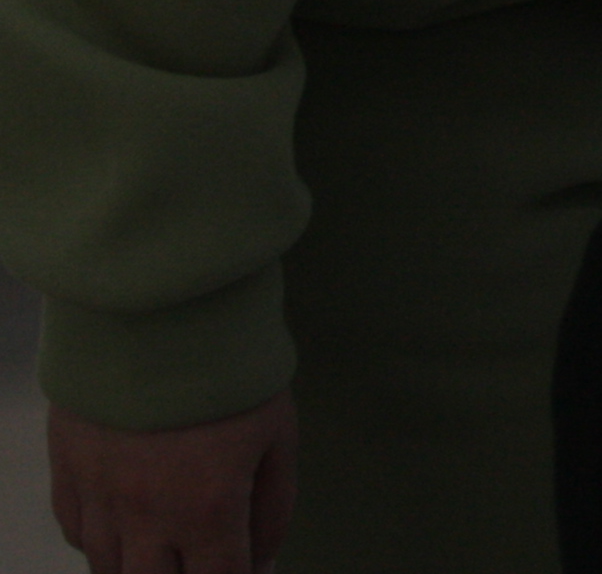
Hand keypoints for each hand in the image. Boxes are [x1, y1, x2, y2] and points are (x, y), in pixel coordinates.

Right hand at [48, 393, 296, 573]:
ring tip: (168, 547)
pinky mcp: (67, 467)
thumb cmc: (232, 369)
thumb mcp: (279, 435)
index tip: (243, 567)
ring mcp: (98, 493)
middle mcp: (144, 513)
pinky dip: (101, 540)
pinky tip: (127, 523)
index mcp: (206, 508)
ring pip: (107, 567)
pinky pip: (76, 531)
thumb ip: (272, 508)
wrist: (163, 308)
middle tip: (202, 555)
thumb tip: (264, 560)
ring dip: (140, 566)